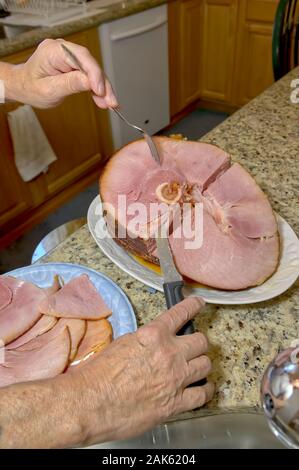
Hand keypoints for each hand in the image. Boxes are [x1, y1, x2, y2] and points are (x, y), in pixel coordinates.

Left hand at [11, 38, 117, 108]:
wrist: (23, 87)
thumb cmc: (30, 87)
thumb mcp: (48, 90)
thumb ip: (69, 84)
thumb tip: (89, 82)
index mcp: (54, 50)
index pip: (80, 57)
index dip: (94, 73)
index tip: (100, 90)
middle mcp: (64, 49)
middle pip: (90, 64)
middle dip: (102, 83)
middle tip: (110, 101)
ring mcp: (70, 57)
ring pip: (93, 71)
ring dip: (103, 88)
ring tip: (110, 104)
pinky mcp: (75, 66)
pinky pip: (90, 75)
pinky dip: (98, 88)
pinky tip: (105, 100)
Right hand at [69, 297, 213, 446]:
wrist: (90, 403)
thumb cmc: (99, 374)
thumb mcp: (123, 343)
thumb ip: (146, 340)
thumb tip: (155, 341)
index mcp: (153, 335)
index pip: (181, 313)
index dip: (193, 306)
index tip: (198, 303)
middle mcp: (169, 353)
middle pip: (201, 341)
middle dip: (197, 343)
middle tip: (191, 347)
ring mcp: (175, 379)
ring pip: (206, 365)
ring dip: (201, 365)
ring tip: (195, 368)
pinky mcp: (175, 403)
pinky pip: (202, 394)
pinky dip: (204, 391)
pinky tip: (201, 389)